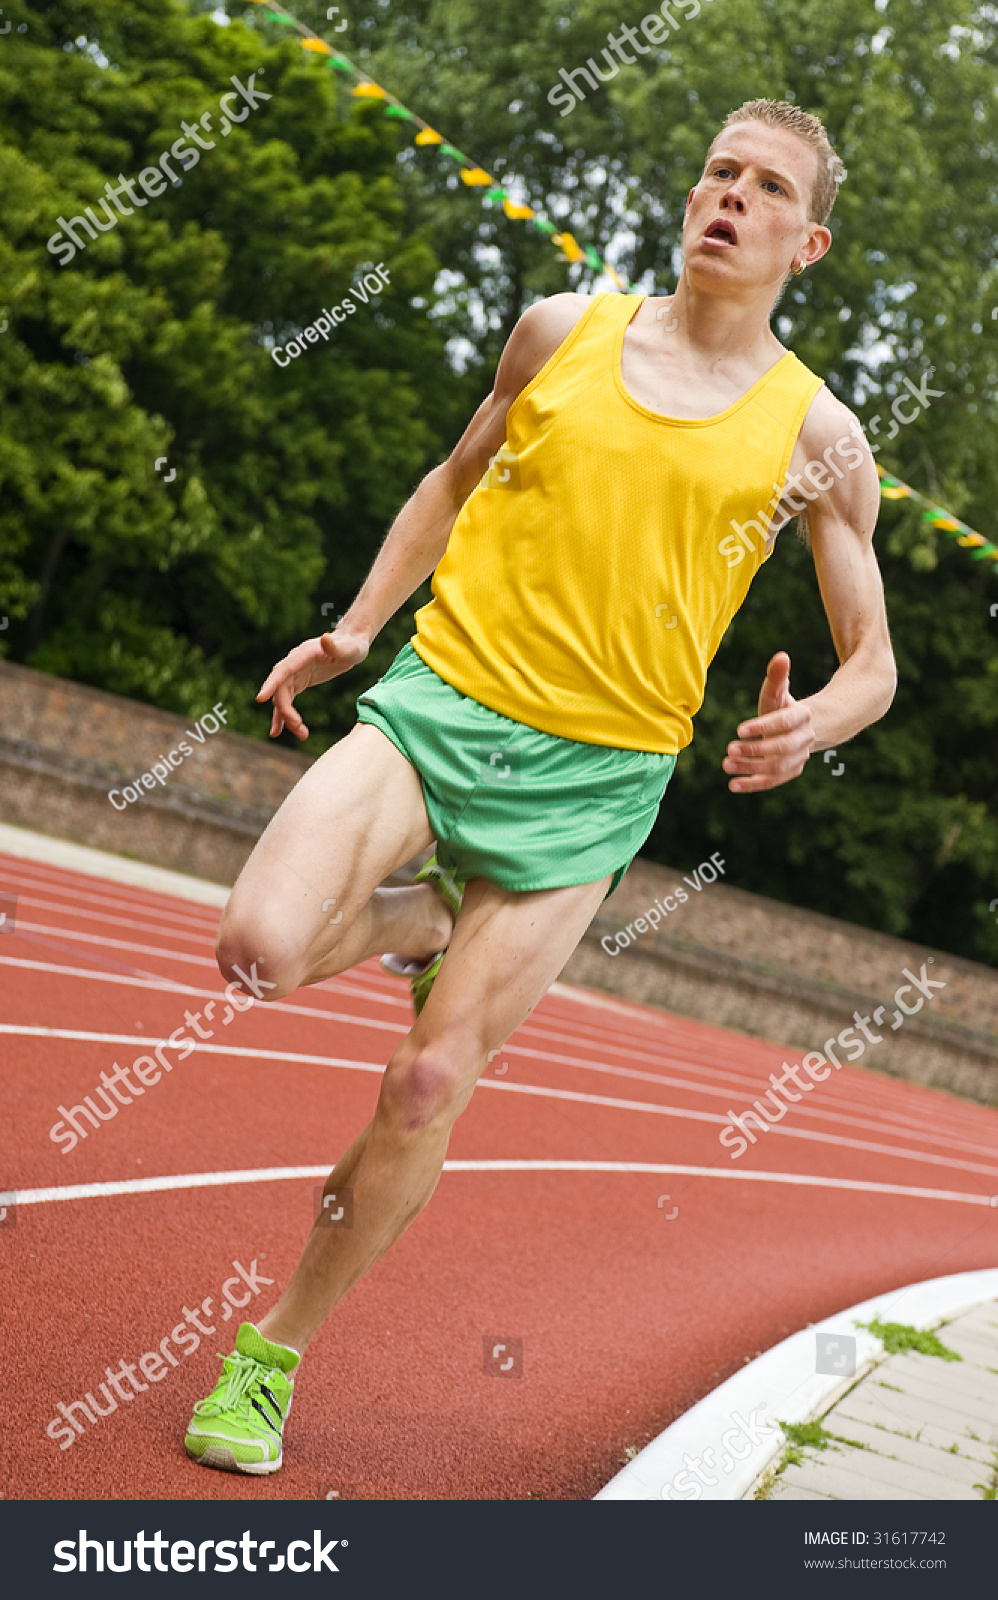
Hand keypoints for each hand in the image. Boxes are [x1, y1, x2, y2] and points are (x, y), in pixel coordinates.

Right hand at [256, 626, 369, 739]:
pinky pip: (287, 701)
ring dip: (286, 718)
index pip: (282, 670)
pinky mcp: (298, 682)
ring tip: (301, 735)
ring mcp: (294, 673)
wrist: (350, 645)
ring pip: (281, 698)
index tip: (260, 699)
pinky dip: (285, 716)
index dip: (271, 684)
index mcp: (302, 655)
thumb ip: (337, 646)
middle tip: (299, 728)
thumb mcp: (349, 648)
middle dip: (286, 711)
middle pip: (281, 690)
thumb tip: (326, 638)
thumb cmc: (351, 646)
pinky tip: (287, 730)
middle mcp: (293, 664)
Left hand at [722, 651, 814, 792]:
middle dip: (755, 750)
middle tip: (729, 748)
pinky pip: (773, 781)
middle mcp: (803, 739)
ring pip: (777, 767)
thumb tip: (781, 656)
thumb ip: (777, 676)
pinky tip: (732, 785)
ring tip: (726, 764)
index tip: (738, 729)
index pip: (784, 722)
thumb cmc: (782, 706)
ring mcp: (799, 758)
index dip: (762, 726)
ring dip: (751, 768)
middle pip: (782, 748)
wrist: (801, 727)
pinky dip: (753, 785)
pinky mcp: (790, 772)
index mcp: (802, 716)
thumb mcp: (777, 692)